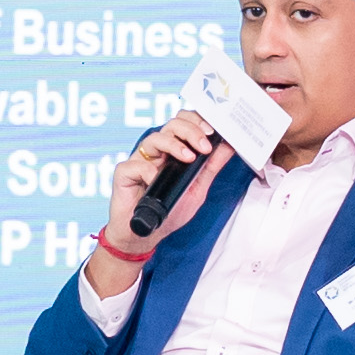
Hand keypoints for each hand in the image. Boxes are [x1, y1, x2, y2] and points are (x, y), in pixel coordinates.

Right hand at [89, 112, 229, 272]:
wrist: (145, 234)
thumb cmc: (170, 211)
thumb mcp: (198, 188)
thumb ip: (212, 166)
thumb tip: (229, 146)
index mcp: (174, 150)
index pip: (185, 123)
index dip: (198, 121)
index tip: (213, 131)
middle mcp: (158, 152)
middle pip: (172, 125)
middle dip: (191, 130)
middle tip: (204, 145)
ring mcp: (140, 160)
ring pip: (154, 138)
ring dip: (174, 145)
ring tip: (189, 158)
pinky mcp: (125, 173)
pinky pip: (136, 164)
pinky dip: (149, 172)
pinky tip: (157, 180)